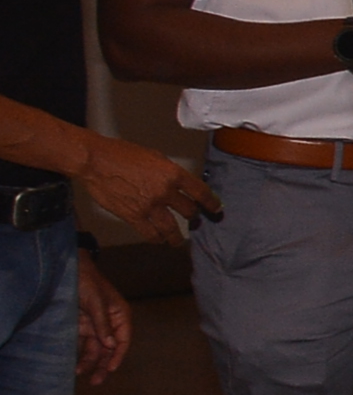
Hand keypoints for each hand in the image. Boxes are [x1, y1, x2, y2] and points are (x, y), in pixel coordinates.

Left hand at [73, 256, 126, 382]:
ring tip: (78, 374)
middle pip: (109, 349)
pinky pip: (81, 344)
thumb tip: (111, 345)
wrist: (67, 269)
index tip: (111, 369)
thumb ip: (102, 324)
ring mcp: (94, 326)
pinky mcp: (80, 326)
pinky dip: (78, 354)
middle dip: (103, 365)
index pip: (123, 340)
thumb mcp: (95, 301)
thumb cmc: (86, 281)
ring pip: (95, 349)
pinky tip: (72, 364)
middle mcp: (109, 323)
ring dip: (89, 362)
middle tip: (96, 381)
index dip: (117, 355)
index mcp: (120, 316)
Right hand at [74, 132, 212, 242]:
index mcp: (173, 174)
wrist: (95, 161)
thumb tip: (180, 184)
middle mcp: (165, 191)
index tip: (216, 209)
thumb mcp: (154, 156)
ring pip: (172, 228)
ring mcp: (150, 206)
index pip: (201, 192)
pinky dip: (157, 239)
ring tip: (177, 240)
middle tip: (193, 220)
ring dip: (177, 236)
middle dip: (192, 217)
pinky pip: (150, 234)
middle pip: (188, 211)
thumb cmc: (120, 154)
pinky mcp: (133, 216)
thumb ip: (169, 172)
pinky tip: (158, 240)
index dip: (211, 203)